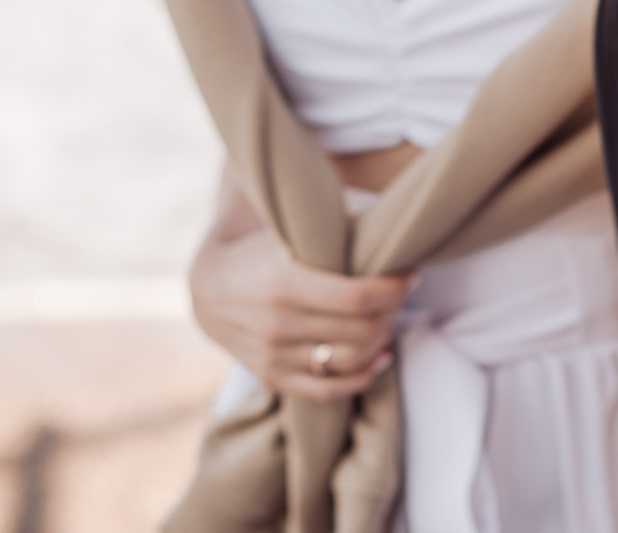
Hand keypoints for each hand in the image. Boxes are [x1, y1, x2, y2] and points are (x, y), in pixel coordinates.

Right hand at [190, 224, 409, 402]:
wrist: (207, 290)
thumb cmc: (258, 252)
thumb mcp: (287, 232)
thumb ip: (334, 231)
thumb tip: (389, 228)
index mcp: (283, 282)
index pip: (357, 296)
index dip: (393, 287)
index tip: (409, 273)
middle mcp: (277, 324)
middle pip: (360, 329)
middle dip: (392, 309)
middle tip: (402, 292)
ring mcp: (274, 356)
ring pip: (349, 359)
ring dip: (382, 338)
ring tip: (390, 317)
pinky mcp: (273, 377)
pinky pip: (328, 390)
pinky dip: (363, 377)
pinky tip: (381, 357)